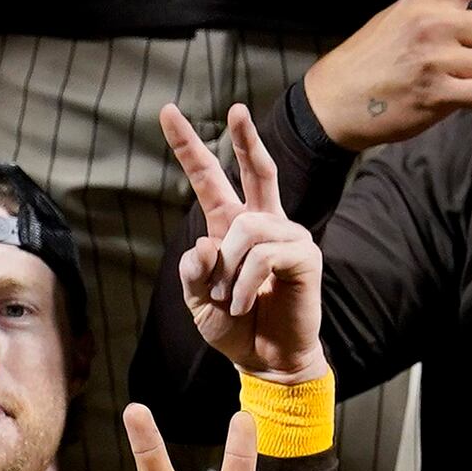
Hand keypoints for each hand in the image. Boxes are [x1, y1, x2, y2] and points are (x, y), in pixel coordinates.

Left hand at [160, 97, 322, 378]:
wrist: (268, 361)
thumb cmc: (235, 329)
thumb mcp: (198, 302)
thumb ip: (193, 272)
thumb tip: (207, 245)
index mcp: (231, 227)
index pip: (209, 179)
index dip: (188, 147)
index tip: (167, 112)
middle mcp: (262, 223)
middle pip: (255, 169)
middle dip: (245, 138)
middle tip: (236, 109)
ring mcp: (287, 236)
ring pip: (247, 228)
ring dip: (229, 271)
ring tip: (231, 301)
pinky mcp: (304, 256)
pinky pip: (263, 255)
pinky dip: (246, 284)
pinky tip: (245, 304)